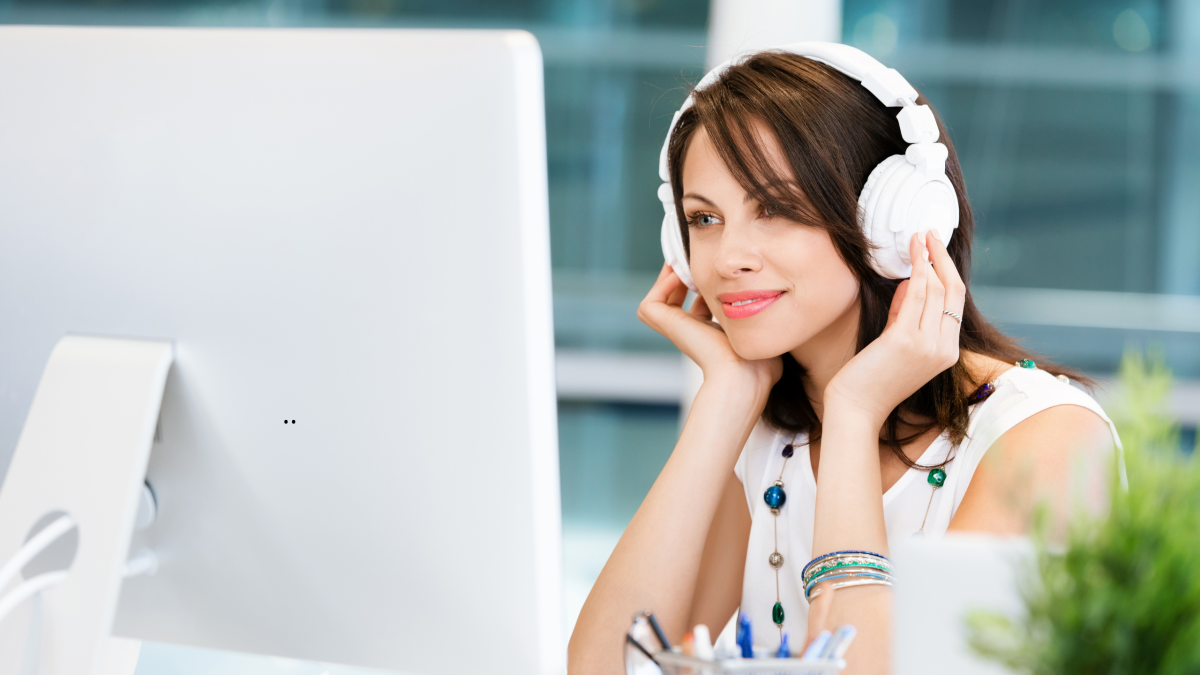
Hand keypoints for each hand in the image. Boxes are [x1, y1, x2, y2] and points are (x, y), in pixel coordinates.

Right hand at [638, 263, 781, 394]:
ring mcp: (677, 331)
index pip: (700, 307)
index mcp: (712, 336)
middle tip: (697, 262)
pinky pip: (651, 303)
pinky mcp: (668, 326)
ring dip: (669, 280)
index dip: (705, 288)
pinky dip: (661, 286)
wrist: (743, 375)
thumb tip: (776, 301)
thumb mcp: (763, 331)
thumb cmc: (759, 361)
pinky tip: (683, 275)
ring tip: (686, 264)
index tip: (717, 274)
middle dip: (684, 279)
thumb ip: (765, 317)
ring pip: (658, 302)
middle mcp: (692, 333)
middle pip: (676, 301)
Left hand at [825, 230, 965, 425]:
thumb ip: (905, 315)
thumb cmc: (871, 377)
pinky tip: (911, 255)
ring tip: (917, 237)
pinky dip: (915, 271)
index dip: (947, 271)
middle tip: (929, 232)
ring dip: (927, 258)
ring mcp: (928, 345)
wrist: (856, 407)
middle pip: (952, 292)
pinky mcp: (906, 341)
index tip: (935, 249)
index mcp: (947, 352)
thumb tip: (907, 284)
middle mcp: (944, 349)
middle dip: (942, 258)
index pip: (955, 303)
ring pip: (936, 290)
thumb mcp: (897, 342)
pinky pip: (916, 296)